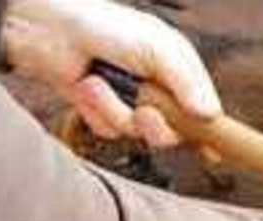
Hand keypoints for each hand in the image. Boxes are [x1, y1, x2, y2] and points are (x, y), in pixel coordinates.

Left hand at [2, 0, 220, 146]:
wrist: (49, 29)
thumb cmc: (106, 27)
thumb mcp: (157, 47)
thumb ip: (187, 81)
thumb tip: (211, 115)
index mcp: (178, 72)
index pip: (203, 110)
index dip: (209, 132)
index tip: (213, 153)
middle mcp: (157, 91)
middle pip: (173, 133)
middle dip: (156, 126)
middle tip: (143, 111)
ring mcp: (130, 104)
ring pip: (138, 134)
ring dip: (115, 111)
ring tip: (96, 83)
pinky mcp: (103, 113)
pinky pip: (110, 131)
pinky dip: (96, 111)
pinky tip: (84, 88)